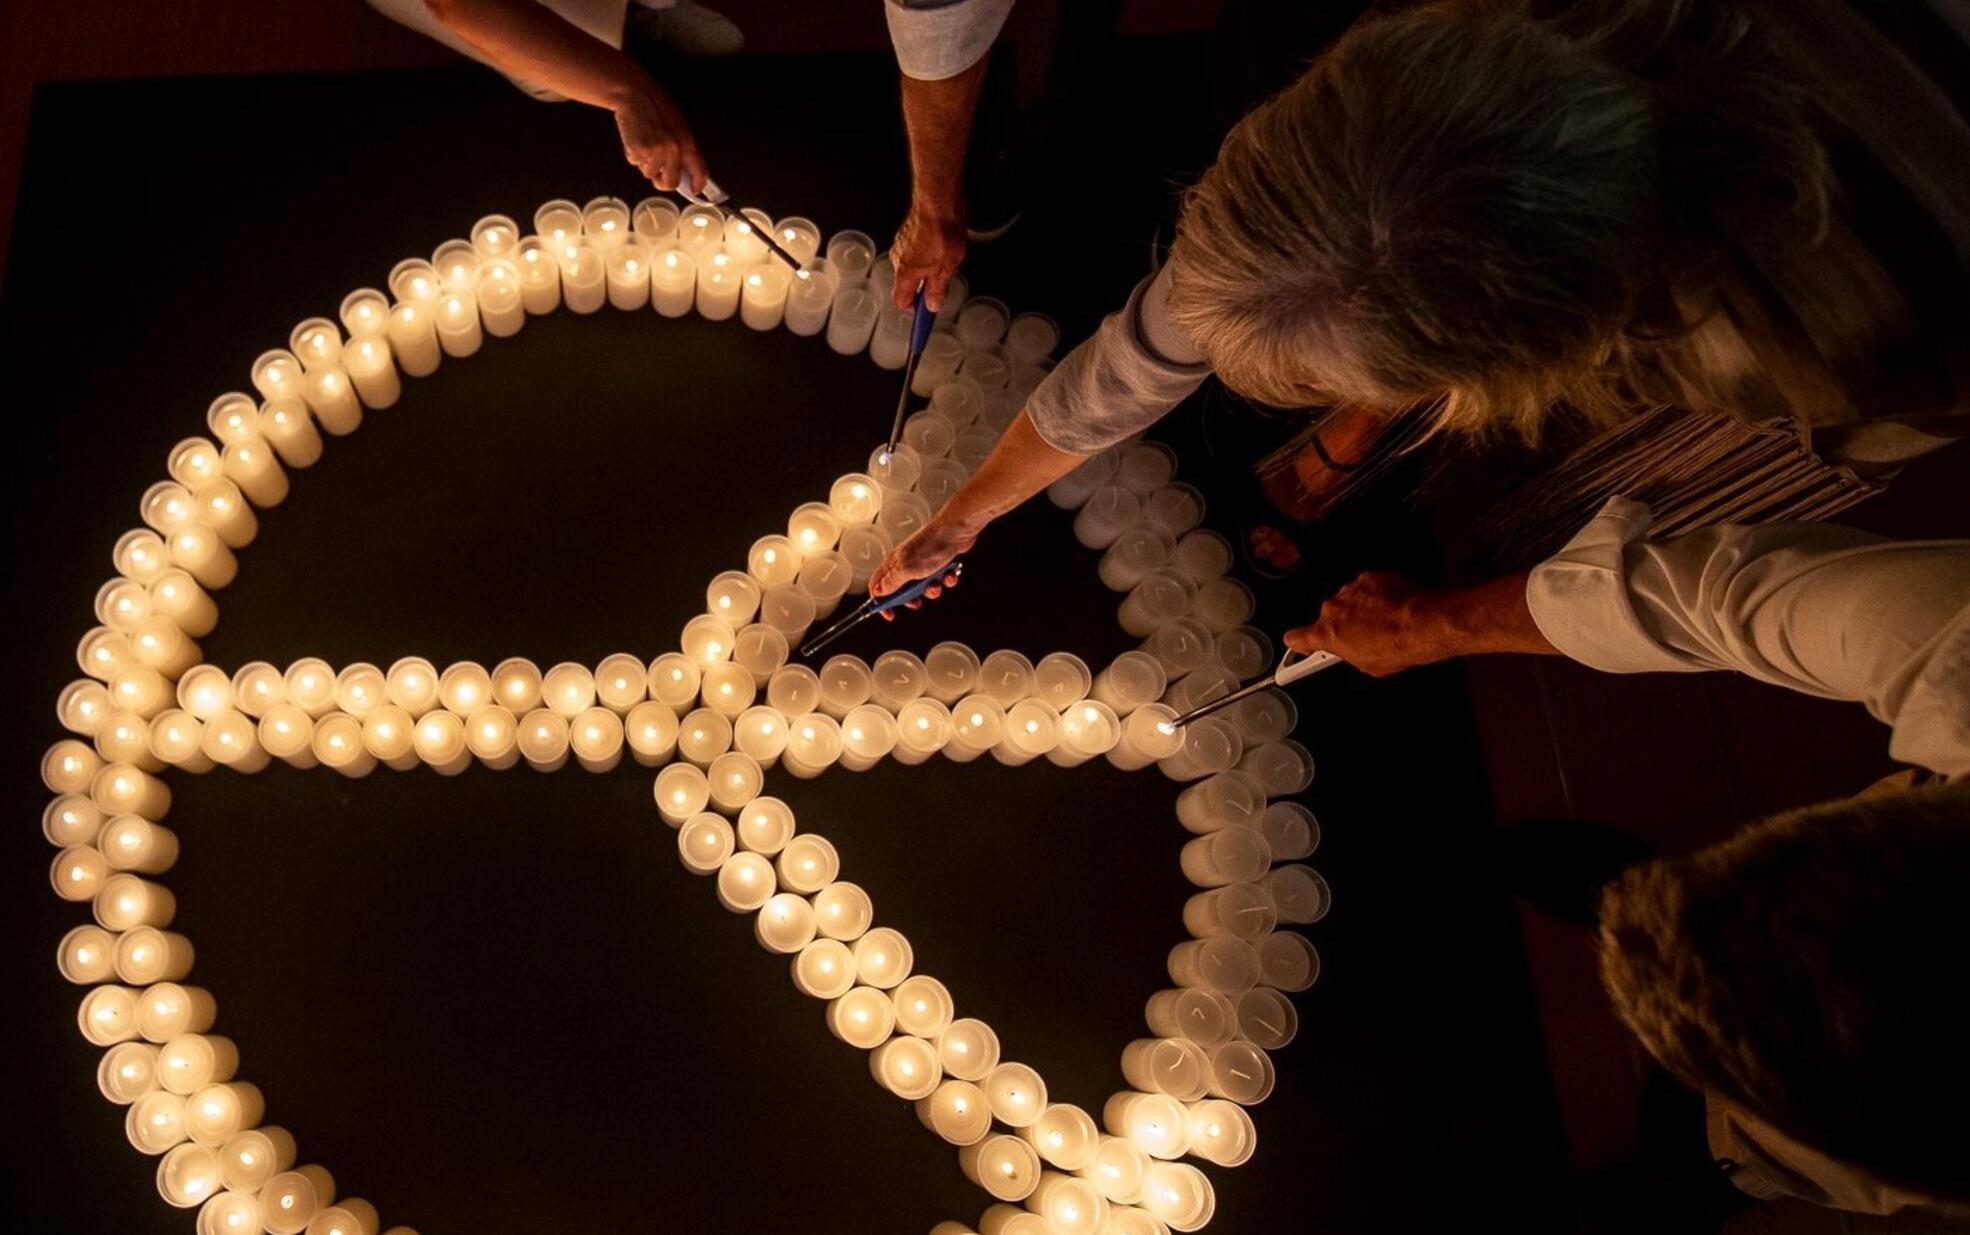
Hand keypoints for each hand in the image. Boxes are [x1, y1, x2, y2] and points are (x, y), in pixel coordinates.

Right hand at [614, 83, 707, 193]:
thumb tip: (684, 171)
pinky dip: (634, 156)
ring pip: (650, 174)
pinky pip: (636, 164)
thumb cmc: (655, 108)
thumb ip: (683, 149)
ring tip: (645, 143)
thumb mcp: (678, 127)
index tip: (695, 191)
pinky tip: (636, 139)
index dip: (697, 185)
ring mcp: (656, 151)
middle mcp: (674, 149)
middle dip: (663, 181)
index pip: (700, 171)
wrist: (635, 94)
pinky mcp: (639, 151)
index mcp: (688, 142)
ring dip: (645, 164)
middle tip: (658, 173)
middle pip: (671, 183)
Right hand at [868, 516, 980, 612]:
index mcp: (893, 564)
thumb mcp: (907, 569)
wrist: (957, 531)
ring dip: (932, 590)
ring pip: (923, 587)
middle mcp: (905, 563)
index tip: (889, 613)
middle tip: (918, 601)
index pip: (877, 585)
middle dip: (911, 599)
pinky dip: (945, 580)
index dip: (881, 601)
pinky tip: (949, 574)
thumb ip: (892, 582)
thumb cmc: (931, 545)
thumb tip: (878, 593)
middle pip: (901, 590)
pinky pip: (939, 579)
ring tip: (937, 584)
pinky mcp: (938, 563)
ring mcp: (922, 563)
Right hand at [891, 202, 966, 311]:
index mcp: (905, 274)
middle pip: (905, 284)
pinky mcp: (908, 233)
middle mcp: (899, 260)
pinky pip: (914, 252)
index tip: (921, 320)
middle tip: (940, 288)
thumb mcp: (946, 269)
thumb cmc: (941, 232)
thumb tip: (932, 303)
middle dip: (921, 289)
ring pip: (911, 266)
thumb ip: (937, 289)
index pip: (901, 302)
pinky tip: (941, 249)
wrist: (939, 201)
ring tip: (945, 263)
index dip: (913, 312)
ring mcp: (902, 245)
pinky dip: (925, 255)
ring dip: (925, 270)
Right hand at [1284, 571, 1443, 676]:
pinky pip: (1366, 588)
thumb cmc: (1396, 646)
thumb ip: (1350, 655)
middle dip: (1342, 626)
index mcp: (1326, 633)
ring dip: (1360, 611)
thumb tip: (1353, 651)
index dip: (1301, 644)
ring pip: (1348, 602)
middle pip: (1328, 618)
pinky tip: (1389, 608)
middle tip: (1363, 637)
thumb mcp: (1368, 666)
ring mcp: (1350, 591)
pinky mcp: (1369, 578)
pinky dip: (1375, 596)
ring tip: (1382, 623)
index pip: (1295, 638)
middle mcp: (1333, 609)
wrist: (1421, 624)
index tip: (1304, 647)